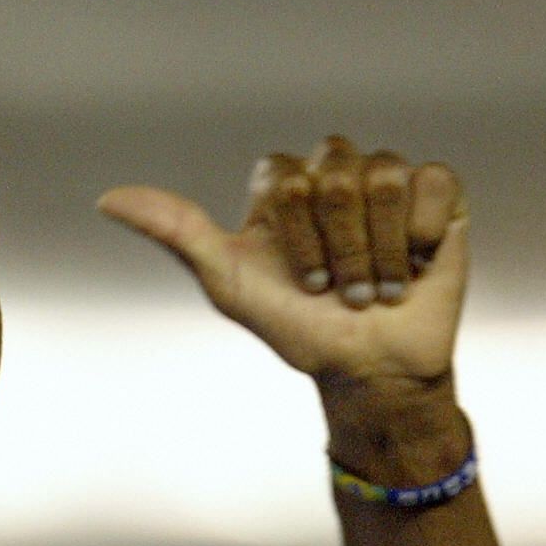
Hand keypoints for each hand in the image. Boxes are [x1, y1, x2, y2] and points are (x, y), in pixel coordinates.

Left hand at [97, 138, 468, 388]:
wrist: (371, 371)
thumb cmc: (299, 330)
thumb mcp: (229, 285)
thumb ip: (175, 233)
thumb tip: (106, 199)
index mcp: (285, 187)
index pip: (283, 176)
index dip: (294, 236)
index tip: (302, 283)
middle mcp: (335, 175)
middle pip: (334, 174)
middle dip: (338, 247)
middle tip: (341, 290)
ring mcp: (387, 181)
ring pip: (383, 179)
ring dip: (379, 249)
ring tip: (378, 288)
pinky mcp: (439, 195)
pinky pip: (432, 184)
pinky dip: (421, 234)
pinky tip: (415, 264)